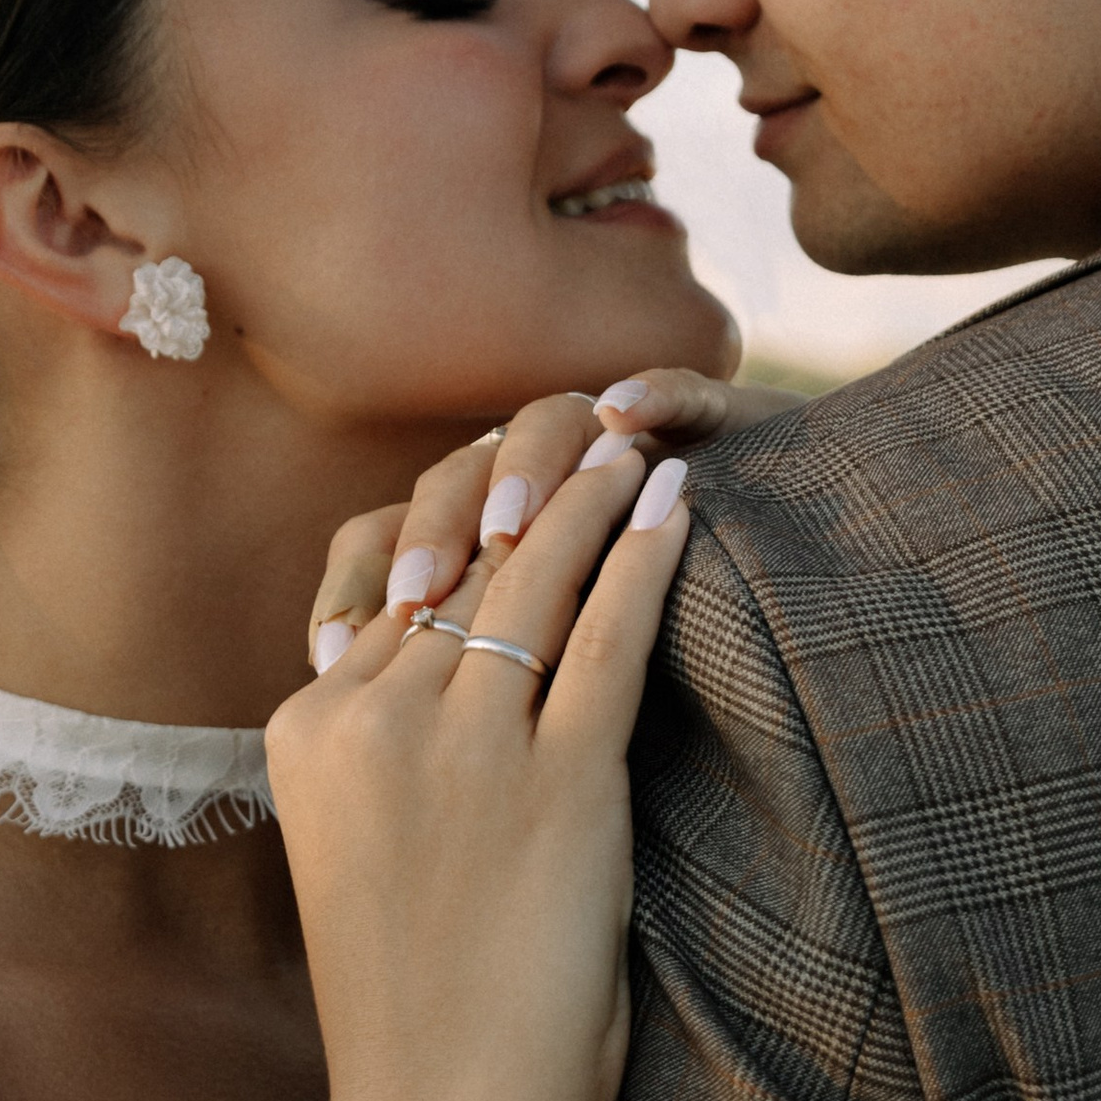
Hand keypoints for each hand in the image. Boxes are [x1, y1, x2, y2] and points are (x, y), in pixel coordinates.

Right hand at [265, 441, 690, 1100]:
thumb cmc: (416, 1011)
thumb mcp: (361, 859)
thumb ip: (384, 765)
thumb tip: (449, 686)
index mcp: (305, 735)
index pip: (389, 597)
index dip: (456, 534)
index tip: (507, 488)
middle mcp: (370, 718)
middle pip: (457, 565)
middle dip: (524, 485)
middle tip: (580, 426)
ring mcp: (464, 745)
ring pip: (533, 576)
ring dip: (588, 493)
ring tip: (631, 441)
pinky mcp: (559, 782)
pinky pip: (609, 636)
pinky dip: (649, 558)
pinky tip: (677, 505)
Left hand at [304, 370, 792, 671]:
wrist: (771, 599)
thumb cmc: (614, 691)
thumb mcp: (526, 709)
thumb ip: (442, 677)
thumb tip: (330, 699)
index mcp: (481, 548)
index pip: (397, 537)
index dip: (368, 581)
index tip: (329, 646)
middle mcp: (536, 483)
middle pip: (463, 475)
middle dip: (438, 529)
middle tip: (412, 590)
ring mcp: (614, 441)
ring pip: (550, 425)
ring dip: (533, 462)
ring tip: (516, 518)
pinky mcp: (700, 414)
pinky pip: (670, 391)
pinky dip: (654, 396)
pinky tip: (626, 411)